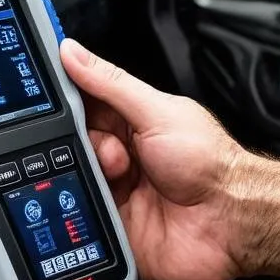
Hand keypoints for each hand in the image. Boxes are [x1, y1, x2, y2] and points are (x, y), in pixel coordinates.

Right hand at [60, 39, 247, 279]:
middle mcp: (120, 156)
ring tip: (118, 178)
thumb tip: (72, 53)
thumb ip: (110, 84)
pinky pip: (81, 218)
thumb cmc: (210, 165)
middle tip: (110, 151)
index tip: (47, 99)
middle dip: (79, 146)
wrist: (232, 221)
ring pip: (71, 181)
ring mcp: (115, 191)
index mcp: (130, 122)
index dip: (64, 102)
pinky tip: (99, 204)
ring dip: (86, 178)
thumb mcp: (156, 112)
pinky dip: (82, 212)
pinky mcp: (112, 226)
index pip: (82, 104)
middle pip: (71, 145)